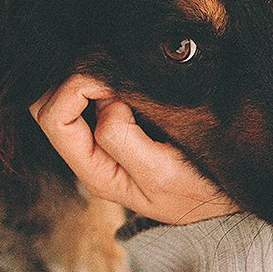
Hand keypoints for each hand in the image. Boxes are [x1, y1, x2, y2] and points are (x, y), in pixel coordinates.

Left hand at [31, 75, 235, 224]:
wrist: (225, 202)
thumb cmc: (199, 191)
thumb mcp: (162, 173)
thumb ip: (125, 140)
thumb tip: (105, 101)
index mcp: (94, 171)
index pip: (54, 120)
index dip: (75, 89)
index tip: (112, 80)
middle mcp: (90, 157)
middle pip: (48, 106)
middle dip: (75, 79)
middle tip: (114, 69)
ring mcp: (102, 143)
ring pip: (66, 98)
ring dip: (88, 78)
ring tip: (122, 72)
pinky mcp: (118, 128)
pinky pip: (91, 97)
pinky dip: (102, 80)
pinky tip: (128, 78)